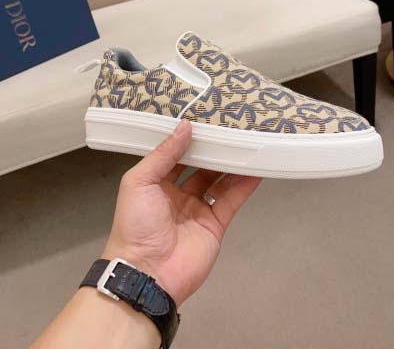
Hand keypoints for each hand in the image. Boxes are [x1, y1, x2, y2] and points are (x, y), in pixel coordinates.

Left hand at [102, 119, 260, 305]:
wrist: (147, 274)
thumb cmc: (136, 224)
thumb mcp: (140, 182)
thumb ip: (163, 154)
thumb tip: (185, 126)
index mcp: (156, 184)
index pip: (175, 156)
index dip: (189, 140)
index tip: (205, 121)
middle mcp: (177, 195)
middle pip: (200, 167)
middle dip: (213, 150)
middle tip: (230, 129)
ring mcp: (197, 210)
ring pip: (218, 181)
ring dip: (231, 165)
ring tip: (246, 143)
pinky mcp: (215, 224)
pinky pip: (231, 200)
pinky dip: (244, 185)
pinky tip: (255, 169)